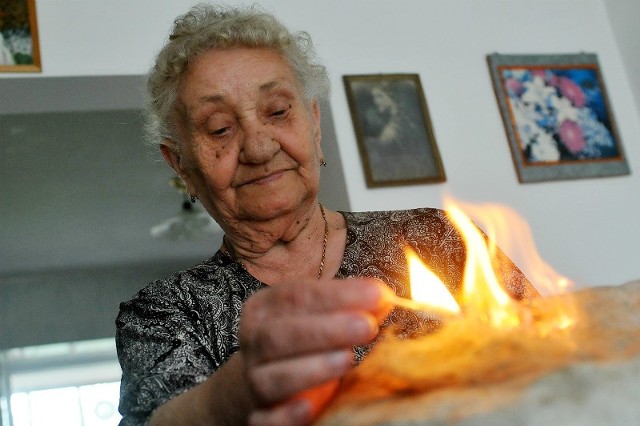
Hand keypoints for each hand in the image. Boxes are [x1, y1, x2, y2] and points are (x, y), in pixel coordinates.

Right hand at [239, 277, 392, 425]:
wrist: (262, 382)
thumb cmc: (299, 342)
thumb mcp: (318, 316)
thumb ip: (349, 306)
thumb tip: (383, 297)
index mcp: (264, 309)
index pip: (296, 296)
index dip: (336, 294)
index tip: (377, 294)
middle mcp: (253, 343)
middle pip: (280, 335)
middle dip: (326, 330)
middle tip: (367, 326)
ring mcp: (252, 382)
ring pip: (271, 379)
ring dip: (312, 369)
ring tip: (348, 359)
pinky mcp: (258, 417)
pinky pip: (265, 419)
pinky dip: (285, 415)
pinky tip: (309, 408)